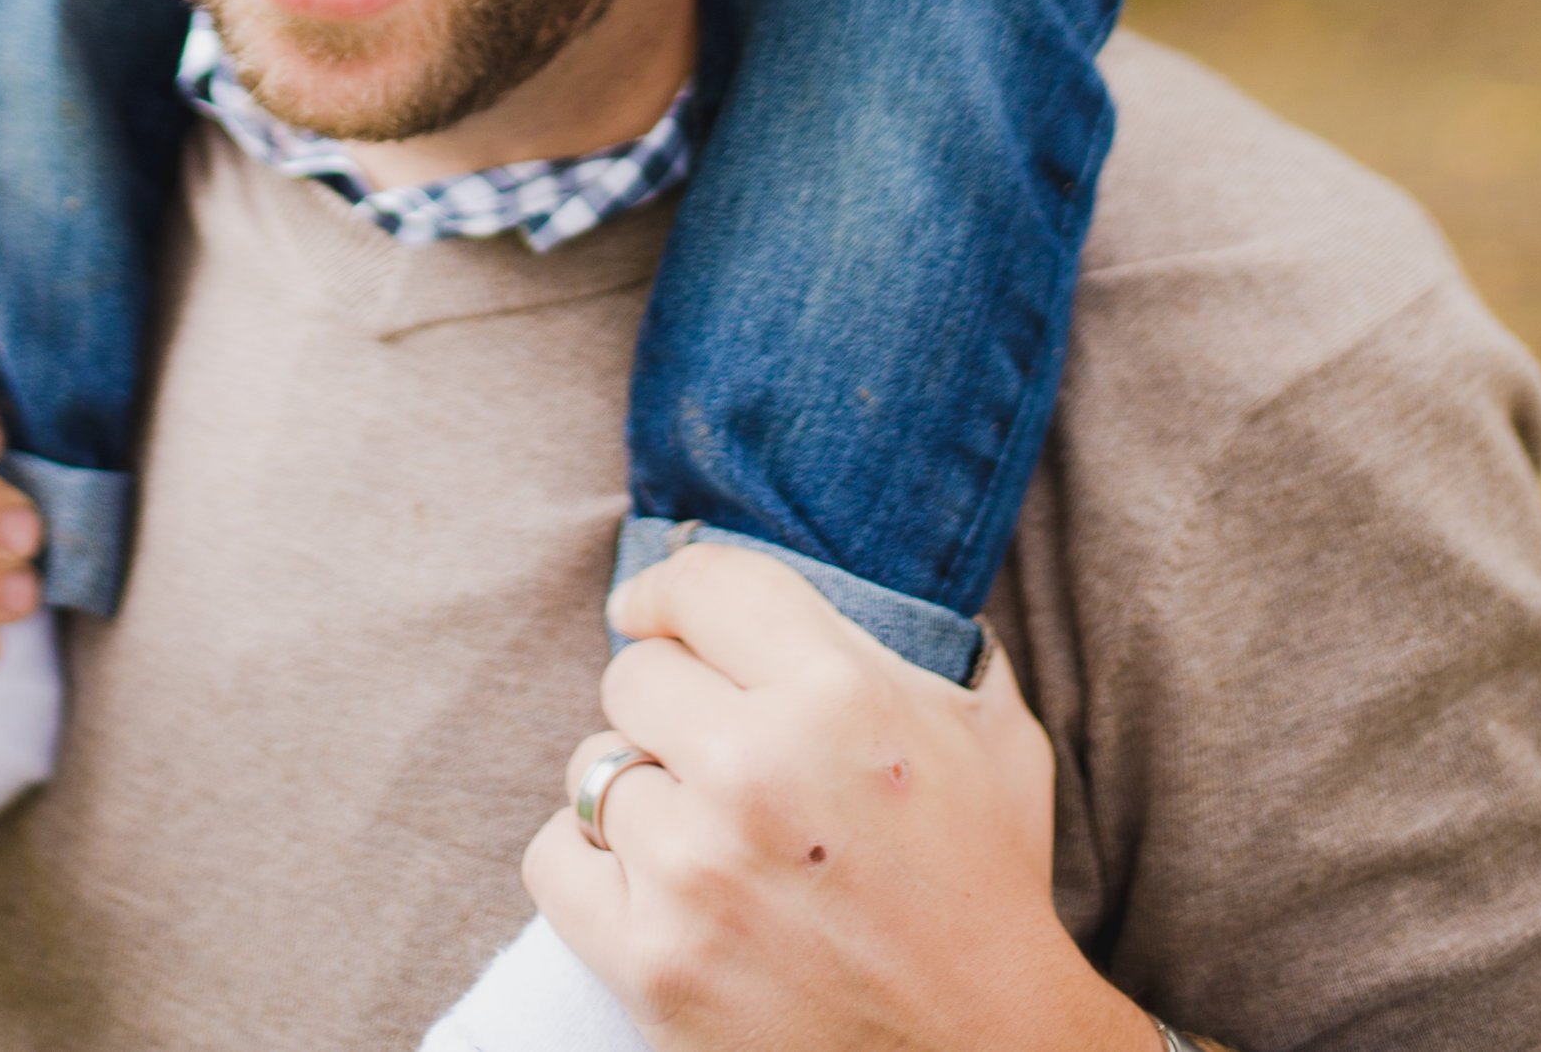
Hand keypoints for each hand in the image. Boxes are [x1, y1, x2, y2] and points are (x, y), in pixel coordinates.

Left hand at [523, 547, 1149, 1051]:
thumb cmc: (987, 887)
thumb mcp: (987, 730)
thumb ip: (904, 639)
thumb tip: (826, 578)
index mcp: (840, 692)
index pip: (700, 583)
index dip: (668, 593)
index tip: (652, 611)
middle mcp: (758, 768)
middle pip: (634, 674)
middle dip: (670, 706)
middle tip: (714, 753)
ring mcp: (696, 870)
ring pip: (593, 765)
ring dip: (640, 790)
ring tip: (699, 828)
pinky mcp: (653, 962)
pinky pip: (553, 855)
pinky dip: (590, 863)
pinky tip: (650, 879)